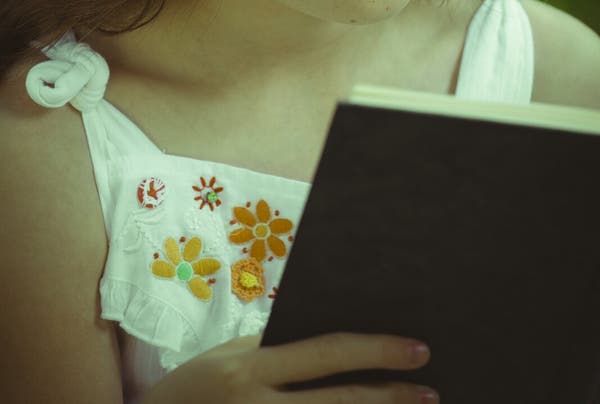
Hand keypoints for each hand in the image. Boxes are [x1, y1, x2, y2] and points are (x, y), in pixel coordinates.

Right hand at [141, 330, 438, 402]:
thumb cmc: (188, 393)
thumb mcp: (223, 359)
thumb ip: (269, 352)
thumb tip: (326, 345)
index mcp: (249, 371)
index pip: (325, 355)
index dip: (374, 350)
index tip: (415, 349)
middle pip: (339, 403)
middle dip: (389, 396)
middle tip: (430, 391)